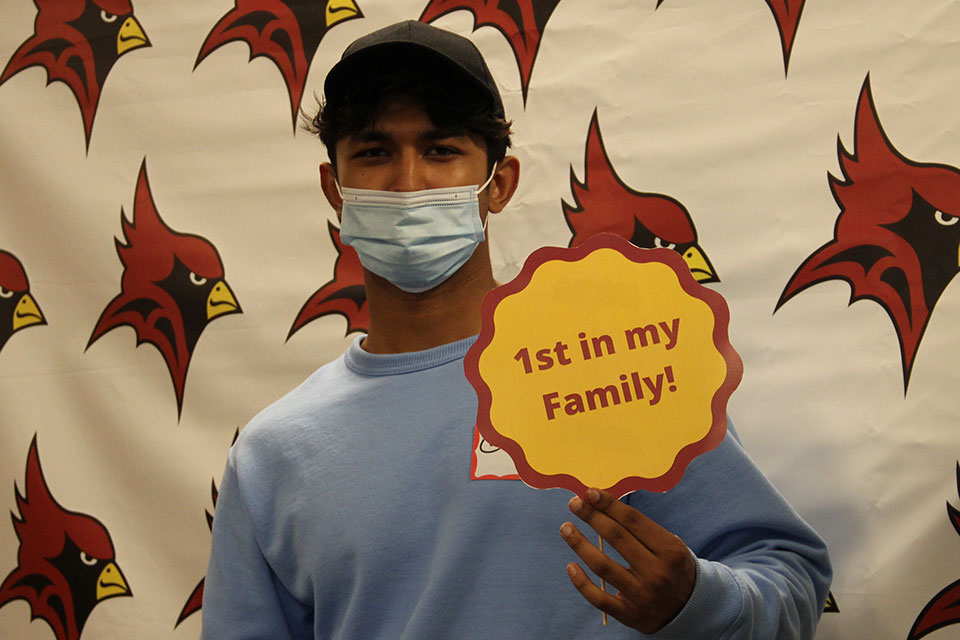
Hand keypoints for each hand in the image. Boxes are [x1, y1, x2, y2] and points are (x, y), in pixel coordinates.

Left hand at [560, 488, 695, 633]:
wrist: (690, 610)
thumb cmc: (672, 568)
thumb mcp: (671, 546)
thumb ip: (643, 530)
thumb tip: (603, 505)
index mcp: (670, 551)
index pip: (634, 521)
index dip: (609, 504)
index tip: (590, 492)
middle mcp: (656, 573)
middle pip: (616, 538)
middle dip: (592, 517)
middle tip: (575, 504)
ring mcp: (642, 595)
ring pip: (603, 566)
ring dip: (580, 544)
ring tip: (566, 528)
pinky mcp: (629, 614)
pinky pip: (598, 598)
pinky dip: (581, 582)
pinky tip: (570, 566)